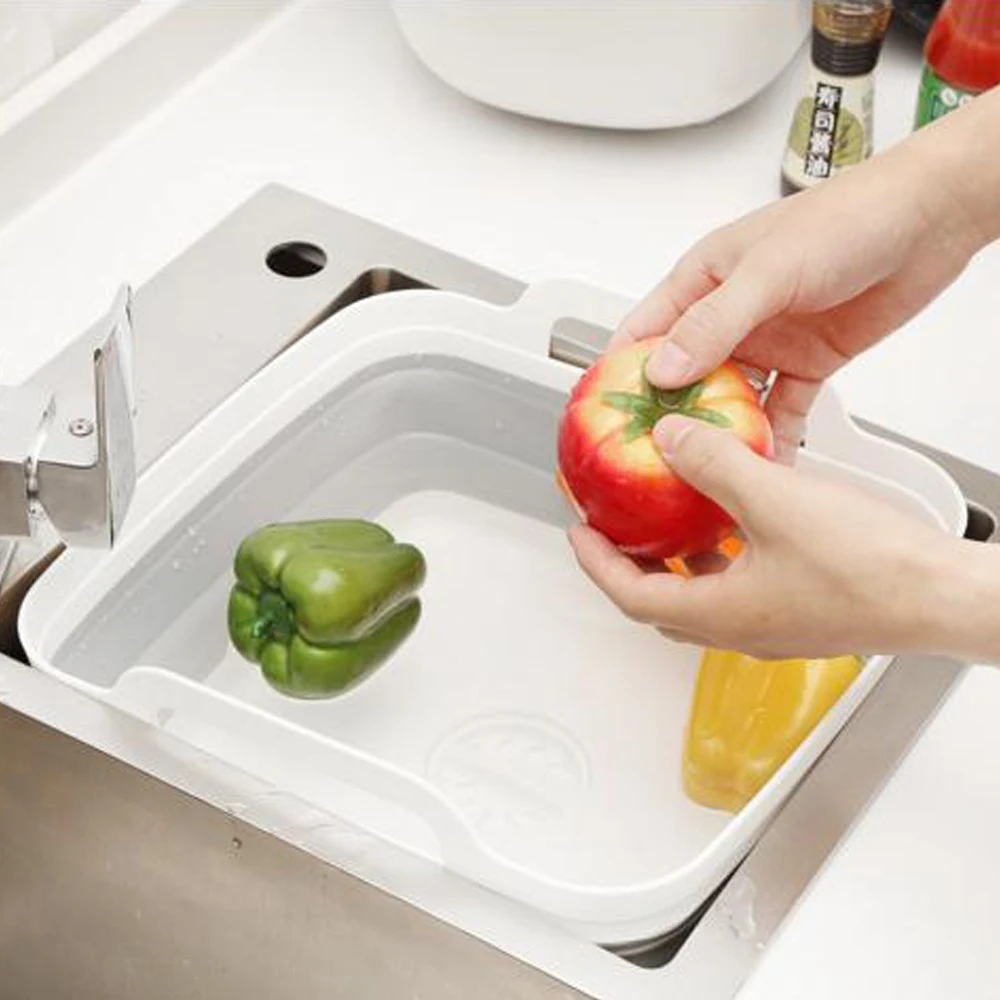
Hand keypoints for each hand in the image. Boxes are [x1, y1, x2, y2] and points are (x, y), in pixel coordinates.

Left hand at [568, 416, 992, 659]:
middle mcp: (742, 628)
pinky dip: (724, 551)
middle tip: (614, 527)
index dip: (595, 562)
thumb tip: (669, 439)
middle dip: (630, 562)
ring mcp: (775, 623)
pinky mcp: (804, 609)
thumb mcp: (774, 500)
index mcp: (721, 613)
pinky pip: (743, 582)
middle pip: (662, 601)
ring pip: (705, 593)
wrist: (944, 595)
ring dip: (679, 556)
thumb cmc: (870, 568)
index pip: (630, 594)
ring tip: (670, 514)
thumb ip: (714, 463)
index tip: (577, 532)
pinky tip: (741, 515)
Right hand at [614, 138, 985, 461]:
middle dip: (670, 418)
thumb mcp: (768, 270)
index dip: (619, 377)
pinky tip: (765, 462)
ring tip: (708, 471)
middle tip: (657, 461)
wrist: (929, 219)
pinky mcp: (805, 363)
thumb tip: (663, 370)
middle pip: (682, 378)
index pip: (642, 336)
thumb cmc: (847, 218)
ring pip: (730, 400)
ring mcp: (766, 342)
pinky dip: (772, 437)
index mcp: (701, 282)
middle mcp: (727, 317)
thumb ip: (714, 322)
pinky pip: (780, 410)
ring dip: (721, 433)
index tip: (607, 421)